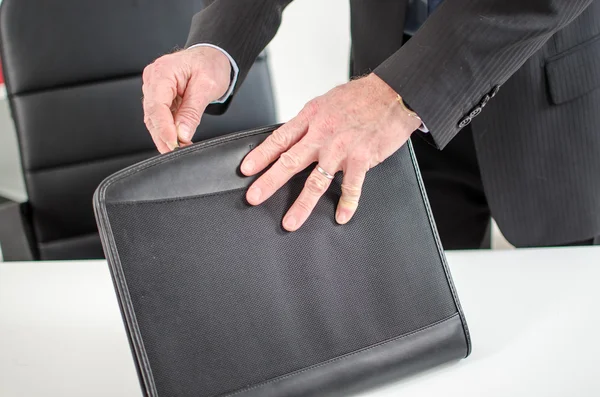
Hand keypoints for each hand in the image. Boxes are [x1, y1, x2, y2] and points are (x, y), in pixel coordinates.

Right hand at [142, 46, 230, 152]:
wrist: (212, 56)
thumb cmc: (210, 65)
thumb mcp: (206, 87)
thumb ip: (192, 112)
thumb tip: (182, 134)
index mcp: (163, 72)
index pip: (157, 106)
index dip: (164, 128)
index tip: (173, 144)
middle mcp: (153, 79)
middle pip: (152, 114)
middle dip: (164, 136)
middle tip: (177, 153)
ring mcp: (154, 88)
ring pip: (153, 118)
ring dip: (165, 136)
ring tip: (179, 150)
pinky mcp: (159, 96)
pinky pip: (159, 116)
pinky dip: (167, 130)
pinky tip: (177, 140)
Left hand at [240, 73, 421, 230]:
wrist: (393, 94)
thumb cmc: (361, 97)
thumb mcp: (327, 102)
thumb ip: (311, 122)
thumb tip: (294, 138)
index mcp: (312, 118)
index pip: (280, 139)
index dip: (261, 155)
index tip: (246, 170)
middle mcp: (322, 134)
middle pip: (290, 162)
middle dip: (269, 181)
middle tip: (254, 197)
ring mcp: (341, 148)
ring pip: (316, 181)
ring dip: (302, 204)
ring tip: (290, 222)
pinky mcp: (361, 158)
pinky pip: (351, 187)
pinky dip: (346, 204)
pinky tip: (341, 217)